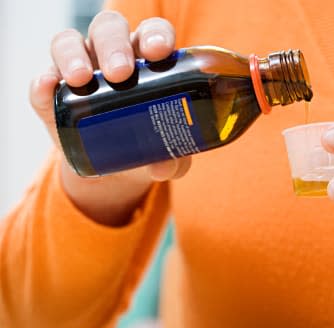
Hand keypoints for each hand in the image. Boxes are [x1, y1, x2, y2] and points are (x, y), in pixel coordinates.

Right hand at [29, 11, 190, 225]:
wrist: (114, 172)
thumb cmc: (148, 146)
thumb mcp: (165, 155)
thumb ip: (172, 159)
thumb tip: (165, 166)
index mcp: (147, 60)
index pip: (151, 33)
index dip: (155, 35)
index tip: (158, 52)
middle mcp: (111, 56)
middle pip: (109, 30)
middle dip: (114, 45)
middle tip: (120, 73)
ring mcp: (79, 70)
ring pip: (69, 43)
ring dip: (73, 56)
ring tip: (81, 79)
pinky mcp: (52, 96)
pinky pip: (43, 82)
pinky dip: (43, 83)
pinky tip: (47, 87)